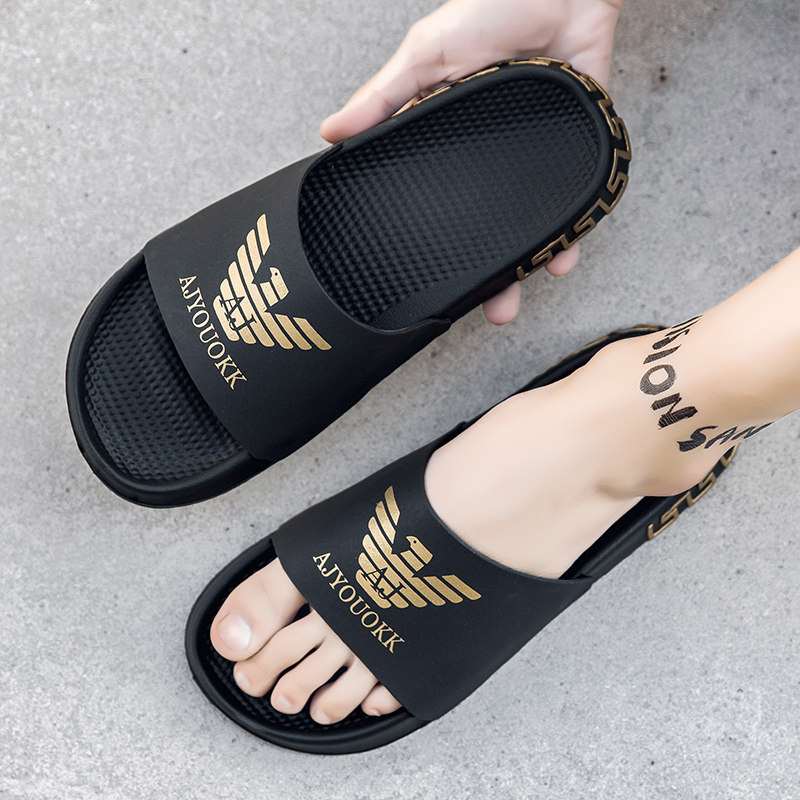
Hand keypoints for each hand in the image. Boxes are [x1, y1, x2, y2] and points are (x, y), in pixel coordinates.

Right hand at [320, 0, 624, 323]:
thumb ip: (383, 98)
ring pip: (527, 223)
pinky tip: (561, 260)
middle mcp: (491, 160)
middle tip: (476, 308)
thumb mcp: (424, 55)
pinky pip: (572, 198)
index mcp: (452, 143)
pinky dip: (571, 231)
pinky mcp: (574, 147)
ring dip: (524, 264)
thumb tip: (330, 135)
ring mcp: (533, 158)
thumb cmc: (491, 7)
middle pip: (485, 225)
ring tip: (512, 299)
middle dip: (484, 270)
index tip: (424, 280)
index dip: (432, 238)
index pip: (438, 200)